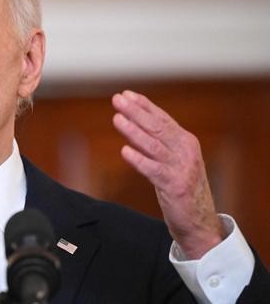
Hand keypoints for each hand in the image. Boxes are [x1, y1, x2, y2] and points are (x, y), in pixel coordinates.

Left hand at [111, 90, 223, 258]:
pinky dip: (138, 159)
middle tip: (118, 99)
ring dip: (134, 131)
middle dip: (136, 112)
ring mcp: (181, 168)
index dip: (144, 105)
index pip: (162, 118)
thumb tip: (135, 125)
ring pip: (153, 145)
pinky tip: (125, 151)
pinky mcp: (174, 186)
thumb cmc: (182, 189)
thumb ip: (159, 144)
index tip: (127, 94)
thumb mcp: (174, 160)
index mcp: (185, 142)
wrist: (200, 222)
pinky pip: (153, 170)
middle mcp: (185, 151)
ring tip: (117, 118)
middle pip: (157, 127)